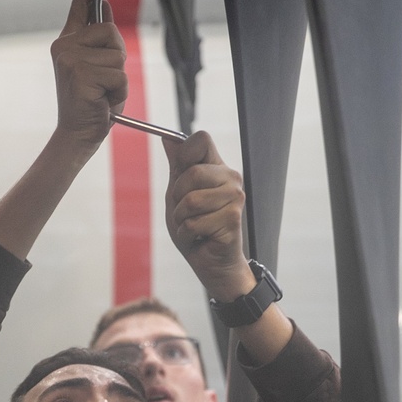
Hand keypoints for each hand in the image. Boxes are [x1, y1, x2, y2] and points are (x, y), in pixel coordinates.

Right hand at [49, 0, 128, 151]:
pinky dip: (119, 92)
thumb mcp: (96, 65)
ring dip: (119, 79)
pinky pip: (119, 76)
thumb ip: (98, 38)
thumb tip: (106, 6)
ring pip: (118, 56)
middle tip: (104, 81)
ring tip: (102, 94)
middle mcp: (65, 46)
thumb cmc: (91, 103)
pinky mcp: (81, 75)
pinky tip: (103, 102)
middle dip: (118, 56)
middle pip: (110, 31)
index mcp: (67, 41)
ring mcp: (71, 60)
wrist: (76, 136)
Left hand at [162, 130, 253, 300]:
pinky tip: (199, 239)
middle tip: (186, 214)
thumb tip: (166, 138)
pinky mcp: (232, 219)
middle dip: (177, 198)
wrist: (211, 262)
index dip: (183, 155)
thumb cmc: (195, 228)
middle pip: (190, 173)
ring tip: (193, 227)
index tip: (180, 176)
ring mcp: (234, 198)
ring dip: (181, 220)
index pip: (201, 139)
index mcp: (217, 167)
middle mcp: (230, 178)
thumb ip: (176, 167)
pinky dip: (187, 235)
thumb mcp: (179, 194)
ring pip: (190, 201)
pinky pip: (194, 223)